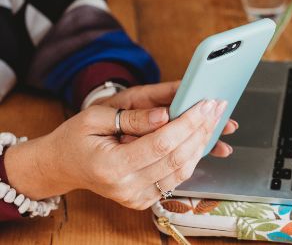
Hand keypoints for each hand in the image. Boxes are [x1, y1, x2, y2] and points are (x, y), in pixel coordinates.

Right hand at [5, 100, 226, 209]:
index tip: (206, 104)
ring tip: (213, 119)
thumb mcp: (94, 118)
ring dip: (202, 143)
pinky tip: (200, 136)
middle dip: (202, 129)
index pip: (162, 143)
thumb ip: (132, 118)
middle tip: (217, 107)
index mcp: (111, 166)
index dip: (188, 122)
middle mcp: (126, 187)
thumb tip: (165, 114)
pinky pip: (176, 178)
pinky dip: (192, 156)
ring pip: (183, 170)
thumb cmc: (75, 138)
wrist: (63, 166)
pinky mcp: (144, 198)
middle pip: (177, 158)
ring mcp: (136, 197)